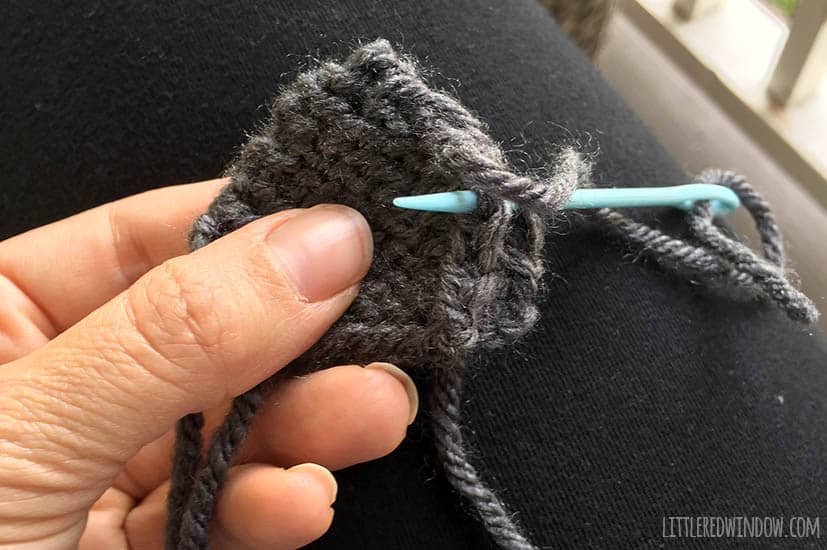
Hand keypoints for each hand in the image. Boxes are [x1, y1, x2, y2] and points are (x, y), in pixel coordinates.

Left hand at [0, 179, 418, 548]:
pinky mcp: (145, 548)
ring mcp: (107, 471)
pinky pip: (226, 508)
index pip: (150, 237)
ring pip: (236, 422)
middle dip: (303, 341)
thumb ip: (177, 335)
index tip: (350, 230)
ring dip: (311, 423)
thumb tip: (321, 243)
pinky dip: (274, 504)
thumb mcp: (25, 439)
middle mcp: (61, 385)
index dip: (257, 226)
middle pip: (214, 333)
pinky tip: (298, 504)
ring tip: (371, 414)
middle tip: (382, 336)